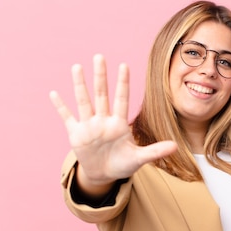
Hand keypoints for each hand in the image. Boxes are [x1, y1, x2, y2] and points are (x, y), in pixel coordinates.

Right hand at [50, 54, 176, 195]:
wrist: (104, 175)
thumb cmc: (123, 164)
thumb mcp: (139, 159)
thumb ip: (155, 151)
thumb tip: (176, 146)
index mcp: (119, 124)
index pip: (122, 99)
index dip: (123, 83)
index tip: (124, 65)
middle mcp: (103, 120)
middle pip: (102, 94)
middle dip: (101, 76)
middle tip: (100, 56)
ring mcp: (89, 126)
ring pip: (84, 101)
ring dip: (80, 85)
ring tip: (77, 66)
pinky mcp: (76, 135)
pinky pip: (67, 118)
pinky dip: (61, 107)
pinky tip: (54, 93)